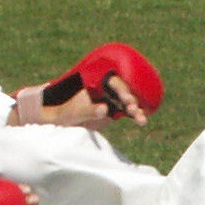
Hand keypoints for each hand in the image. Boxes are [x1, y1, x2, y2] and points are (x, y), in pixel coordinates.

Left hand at [15, 44, 162, 130]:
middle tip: (134, 110)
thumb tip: (104, 109)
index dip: (121, 90)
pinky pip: (126, 111)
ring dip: (136, 109)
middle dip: (131, 100)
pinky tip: (142, 121)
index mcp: (95, 84)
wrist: (61, 121)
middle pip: (123, 91)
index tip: (126, 100)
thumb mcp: (75, 113)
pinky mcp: (114, 110)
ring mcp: (110, 99)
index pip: (112, 83)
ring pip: (127, 102)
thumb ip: (90, 111)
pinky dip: (134, 115)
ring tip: (142, 120)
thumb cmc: (65, 113)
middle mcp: (105, 90)